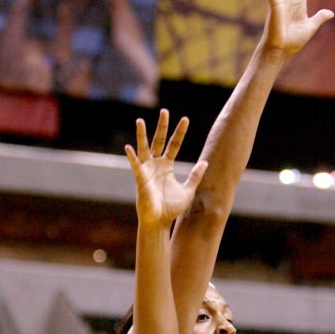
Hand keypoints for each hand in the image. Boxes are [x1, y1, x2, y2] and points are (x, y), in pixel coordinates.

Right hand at [125, 109, 207, 225]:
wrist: (160, 221)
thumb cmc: (171, 208)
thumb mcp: (188, 189)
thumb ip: (196, 175)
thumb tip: (206, 162)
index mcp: (167, 166)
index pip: (174, 144)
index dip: (179, 132)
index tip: (185, 119)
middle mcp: (156, 164)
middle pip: (159, 141)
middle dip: (162, 127)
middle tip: (165, 111)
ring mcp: (147, 170)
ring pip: (144, 148)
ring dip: (142, 135)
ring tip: (140, 121)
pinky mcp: (140, 179)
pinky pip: (135, 166)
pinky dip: (132, 157)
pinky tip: (129, 147)